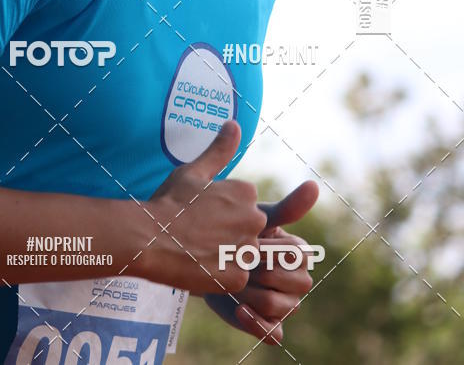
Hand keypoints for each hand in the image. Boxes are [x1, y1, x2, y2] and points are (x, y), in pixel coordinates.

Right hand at [145, 120, 267, 294]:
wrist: (148, 238)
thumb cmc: (169, 202)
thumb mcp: (193, 172)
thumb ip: (219, 150)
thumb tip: (234, 124)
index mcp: (245, 193)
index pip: (244, 204)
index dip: (222, 210)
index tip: (202, 212)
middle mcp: (253, 219)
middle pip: (247, 228)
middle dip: (228, 232)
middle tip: (199, 232)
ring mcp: (246, 250)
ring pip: (242, 253)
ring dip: (226, 254)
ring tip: (198, 249)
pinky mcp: (236, 276)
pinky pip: (235, 276)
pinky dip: (220, 275)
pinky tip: (200, 265)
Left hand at [204, 181, 318, 344]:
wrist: (205, 259)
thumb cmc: (234, 234)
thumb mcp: (257, 219)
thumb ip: (287, 207)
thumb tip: (314, 185)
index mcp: (299, 253)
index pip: (298, 255)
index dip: (272, 251)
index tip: (249, 244)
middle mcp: (298, 280)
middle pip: (295, 283)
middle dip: (263, 272)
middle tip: (240, 263)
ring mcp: (286, 305)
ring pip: (280, 306)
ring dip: (253, 293)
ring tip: (234, 283)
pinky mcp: (270, 326)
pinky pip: (274, 334)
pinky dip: (256, 324)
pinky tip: (239, 309)